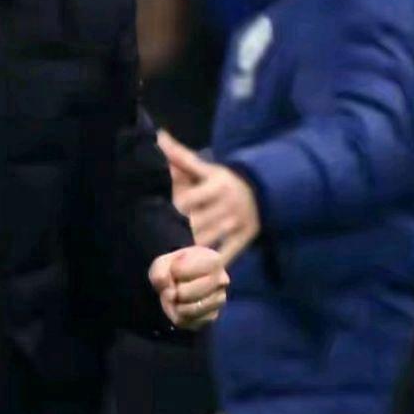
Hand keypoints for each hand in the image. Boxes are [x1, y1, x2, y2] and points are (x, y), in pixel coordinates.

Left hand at [149, 245, 229, 330]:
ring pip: (190, 310)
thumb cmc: (176, 268)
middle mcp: (221, 280)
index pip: (189, 269)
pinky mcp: (213, 316)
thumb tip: (169, 291)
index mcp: (212, 260)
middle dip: (174, 292)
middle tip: (174, 287)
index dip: (176, 271)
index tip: (175, 269)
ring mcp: (219, 299)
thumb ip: (161, 272)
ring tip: (178, 298)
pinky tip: (182, 308)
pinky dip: (181, 317)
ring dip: (177, 306)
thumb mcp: (163, 263)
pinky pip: (191, 322)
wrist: (185, 281)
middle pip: (185, 294)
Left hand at [158, 134, 259, 267]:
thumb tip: (158, 136)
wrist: (264, 189)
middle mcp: (226, 205)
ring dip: (186, 254)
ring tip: (163, 267)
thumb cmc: (224, 180)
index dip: (170, 210)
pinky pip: (225, 256)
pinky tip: (190, 277)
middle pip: (195, 223)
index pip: (188, 200)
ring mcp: (236, 224)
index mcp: (216, 185)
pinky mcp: (244, 240)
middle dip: (174, 234)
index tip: (149, 218)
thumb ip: (180, 156)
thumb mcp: (206, 168)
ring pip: (207, 242)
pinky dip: (209, 267)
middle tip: (150, 247)